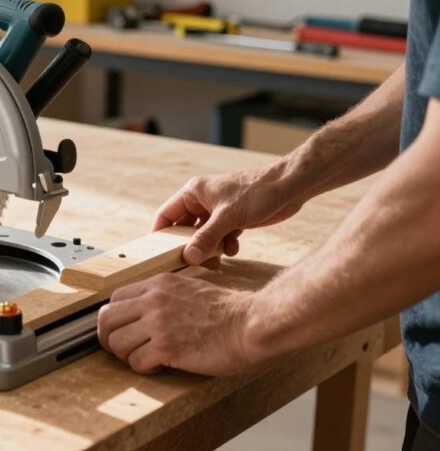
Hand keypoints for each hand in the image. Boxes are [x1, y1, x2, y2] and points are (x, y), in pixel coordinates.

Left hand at [97, 273, 258, 375]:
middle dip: (109, 338)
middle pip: (106, 320)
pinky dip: (144, 369)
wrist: (250, 325)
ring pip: (117, 343)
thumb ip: (163, 295)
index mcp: (158, 284)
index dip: (114, 319)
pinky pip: (136, 362)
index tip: (121, 330)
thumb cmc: (227, 312)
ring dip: (127, 356)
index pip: (114, 298)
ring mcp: (158, 323)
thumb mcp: (189, 288)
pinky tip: (159, 366)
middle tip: (123, 350)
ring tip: (145, 358)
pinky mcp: (166, 347)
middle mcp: (153, 300)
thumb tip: (142, 310)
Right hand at [154, 167, 304, 266]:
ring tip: (217, 261)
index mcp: (193, 193)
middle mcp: (202, 201)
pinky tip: (233, 248)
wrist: (290, 187)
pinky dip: (224, 246)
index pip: (166, 215)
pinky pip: (219, 237)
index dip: (160, 235)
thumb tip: (189, 258)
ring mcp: (217, 211)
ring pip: (203, 235)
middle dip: (189, 246)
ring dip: (209, 249)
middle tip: (193, 263)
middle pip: (184, 229)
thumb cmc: (257, 193)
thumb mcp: (228, 217)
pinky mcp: (232, 219)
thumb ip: (206, 238)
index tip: (159, 254)